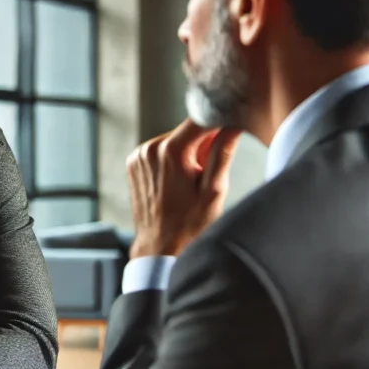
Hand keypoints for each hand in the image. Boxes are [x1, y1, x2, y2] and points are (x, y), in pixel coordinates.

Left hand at [126, 118, 240, 257]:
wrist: (159, 248)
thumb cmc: (189, 226)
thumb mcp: (213, 190)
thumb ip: (223, 153)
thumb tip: (234, 126)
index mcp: (170, 151)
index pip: (201, 120)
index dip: (219, 122)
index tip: (231, 127)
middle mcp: (150, 149)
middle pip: (188, 131)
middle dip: (202, 145)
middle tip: (205, 173)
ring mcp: (139, 156)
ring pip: (174, 140)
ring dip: (187, 153)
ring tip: (189, 182)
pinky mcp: (134, 163)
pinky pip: (160, 151)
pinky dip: (172, 159)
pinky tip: (175, 182)